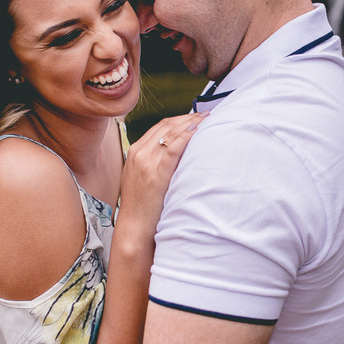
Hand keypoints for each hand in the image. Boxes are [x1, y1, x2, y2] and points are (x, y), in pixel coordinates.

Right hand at [118, 113, 204, 228]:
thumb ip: (154, 162)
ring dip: (192, 123)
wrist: (134, 228)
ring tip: (208, 120)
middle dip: (189, 118)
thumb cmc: (143, 205)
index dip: (181, 119)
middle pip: (167, 126)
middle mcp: (139, 153)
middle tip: (207, 115)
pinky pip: (173, 149)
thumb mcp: (142, 177)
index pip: (160, 126)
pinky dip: (186, 137)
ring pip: (171, 134)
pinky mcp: (156, 175)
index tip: (197, 117)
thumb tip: (175, 152)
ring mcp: (146, 163)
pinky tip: (198, 131)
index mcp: (135, 151)